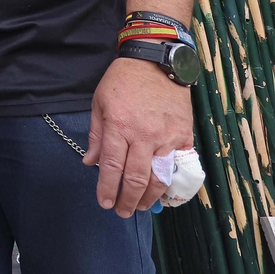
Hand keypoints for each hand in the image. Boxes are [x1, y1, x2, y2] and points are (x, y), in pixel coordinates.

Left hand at [83, 54, 193, 216]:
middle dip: (128, 199)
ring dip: (150, 197)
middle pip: (136, 177)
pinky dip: (171, 181)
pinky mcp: (184, 135)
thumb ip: (96, 135)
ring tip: (140, 206)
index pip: (112, 167)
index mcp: (119, 126)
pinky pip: (178, 164)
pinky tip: (163, 191)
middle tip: (122, 212)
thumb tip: (90, 162)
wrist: (156, 61)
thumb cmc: (122, 80)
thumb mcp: (99, 102)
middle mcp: (144, 135)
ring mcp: (167, 136)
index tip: (104, 203)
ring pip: (160, 176)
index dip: (108, 189)